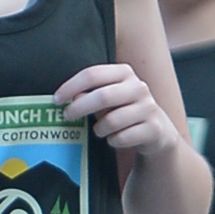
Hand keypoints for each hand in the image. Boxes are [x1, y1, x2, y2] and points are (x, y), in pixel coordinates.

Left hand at [57, 60, 175, 158]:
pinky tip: (114, 139)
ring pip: (112, 121)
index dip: (71, 86)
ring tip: (99, 130)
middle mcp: (139, 88)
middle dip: (79, 108)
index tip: (57, 99)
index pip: (92, 74)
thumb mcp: (109, 97)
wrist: (157, 132)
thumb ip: (91, 93)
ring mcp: (148, 108)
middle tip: (67, 116)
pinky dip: (113, 140)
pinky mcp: (153, 129)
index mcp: (125, 73)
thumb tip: (72, 96)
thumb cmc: (125, 111)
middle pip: (102, 96)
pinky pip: (122, 137)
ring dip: (99, 129)